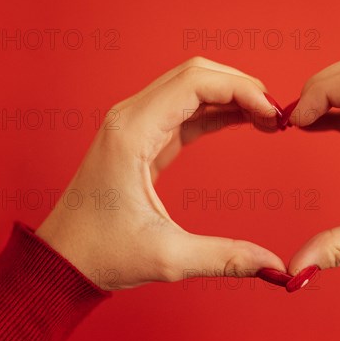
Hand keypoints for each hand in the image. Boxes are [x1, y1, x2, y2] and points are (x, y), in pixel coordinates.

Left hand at [36, 57, 285, 289]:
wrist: (63, 259)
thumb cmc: (101, 253)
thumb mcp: (168, 257)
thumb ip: (225, 257)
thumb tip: (274, 266)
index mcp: (133, 132)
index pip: (195, 82)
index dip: (241, 90)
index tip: (272, 115)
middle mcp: (131, 117)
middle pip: (195, 74)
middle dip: (240, 86)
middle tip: (275, 115)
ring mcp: (136, 124)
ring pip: (191, 87)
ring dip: (231, 95)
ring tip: (266, 119)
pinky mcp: (144, 138)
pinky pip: (186, 110)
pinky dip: (217, 111)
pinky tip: (243, 122)